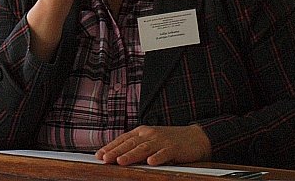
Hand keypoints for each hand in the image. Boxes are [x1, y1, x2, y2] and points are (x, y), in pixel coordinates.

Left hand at [95, 124, 211, 165]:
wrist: (195, 138)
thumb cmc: (170, 141)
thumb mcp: (151, 141)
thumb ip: (137, 147)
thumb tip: (117, 156)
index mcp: (142, 132)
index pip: (123, 139)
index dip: (111, 147)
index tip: (99, 155)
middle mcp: (150, 134)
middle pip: (130, 143)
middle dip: (116, 151)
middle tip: (104, 159)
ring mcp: (162, 141)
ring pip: (144, 148)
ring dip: (131, 155)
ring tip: (120, 162)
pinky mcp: (174, 148)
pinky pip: (164, 153)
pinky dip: (157, 158)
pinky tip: (150, 162)